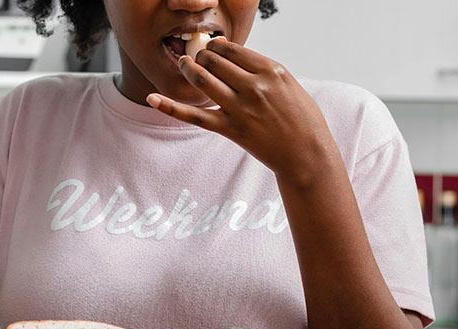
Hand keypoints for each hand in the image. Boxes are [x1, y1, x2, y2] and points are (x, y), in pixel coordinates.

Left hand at [146, 38, 333, 186]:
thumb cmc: (301, 119)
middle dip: (201, 56)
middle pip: (213, 60)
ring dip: (187, 68)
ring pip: (201, 79)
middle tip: (198, 59)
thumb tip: (234, 58)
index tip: (212, 49)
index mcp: (270, 70)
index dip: (215, 45)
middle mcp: (253, 86)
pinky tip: (152, 99)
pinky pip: (194, 115)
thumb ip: (262, 70)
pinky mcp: (229, 129)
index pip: (230, 48)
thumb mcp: (288, 84)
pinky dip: (170, 107)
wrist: (306, 154)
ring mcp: (239, 108)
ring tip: (183, 65)